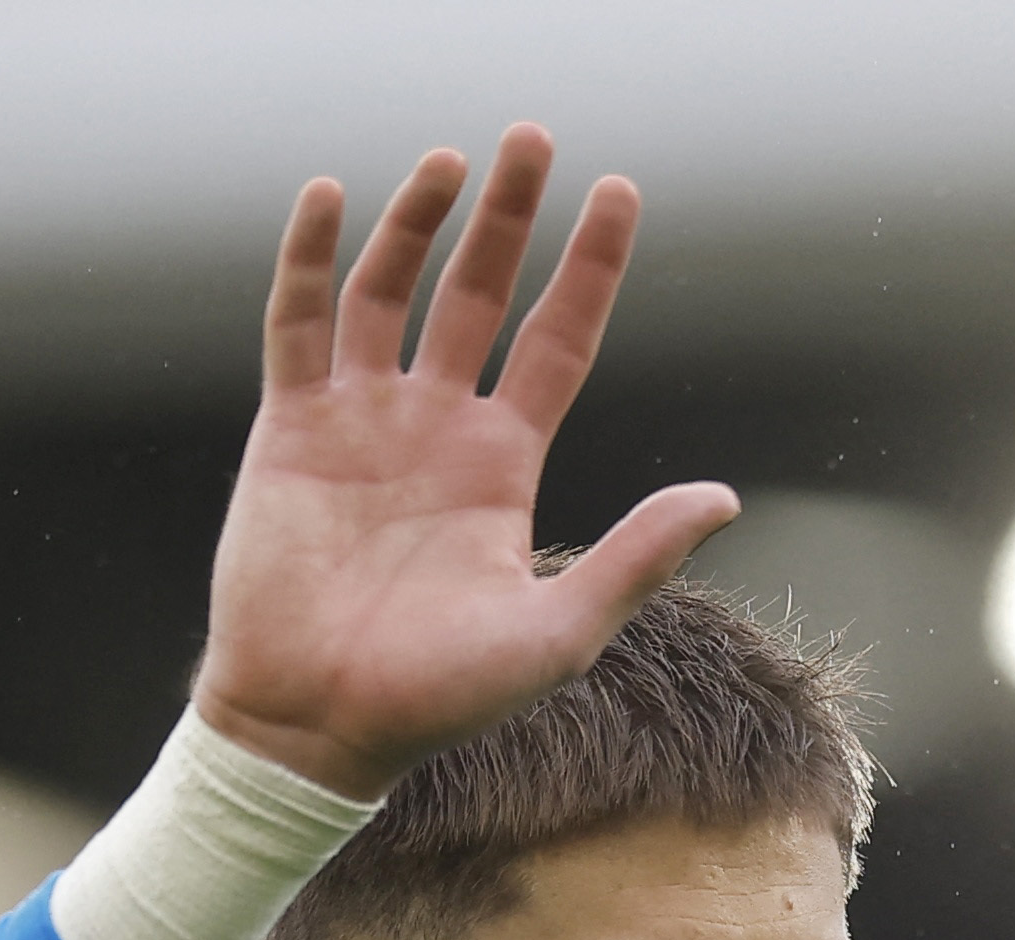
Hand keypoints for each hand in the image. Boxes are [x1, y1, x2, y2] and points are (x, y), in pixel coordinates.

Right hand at [189, 123, 739, 799]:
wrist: (319, 727)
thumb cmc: (439, 699)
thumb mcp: (559, 632)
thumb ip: (637, 558)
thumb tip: (723, 497)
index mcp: (503, 465)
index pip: (557, 339)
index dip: (589, 267)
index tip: (619, 191)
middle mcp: (435, 428)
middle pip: (479, 294)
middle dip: (507, 217)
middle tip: (532, 137)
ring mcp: (360, 422)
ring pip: (390, 291)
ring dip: (416, 223)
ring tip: (449, 160)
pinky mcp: (291, 430)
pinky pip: (298, 324)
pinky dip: (308, 258)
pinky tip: (327, 196)